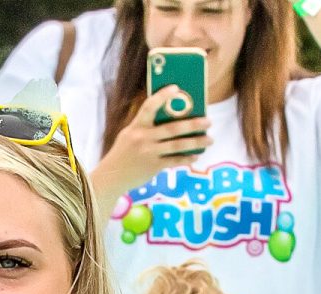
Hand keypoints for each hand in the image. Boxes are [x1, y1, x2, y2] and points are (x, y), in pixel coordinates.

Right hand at [94, 87, 211, 200]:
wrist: (112, 177)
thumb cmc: (123, 153)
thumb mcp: (129, 135)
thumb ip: (146, 127)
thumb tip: (171, 119)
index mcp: (137, 126)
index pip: (149, 106)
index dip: (162, 96)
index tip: (176, 88)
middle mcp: (144, 138)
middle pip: (173, 128)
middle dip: (193, 124)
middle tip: (208, 121)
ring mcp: (149, 153)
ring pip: (177, 145)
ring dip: (196, 142)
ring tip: (209, 140)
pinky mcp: (153, 167)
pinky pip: (174, 161)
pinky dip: (186, 158)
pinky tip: (196, 156)